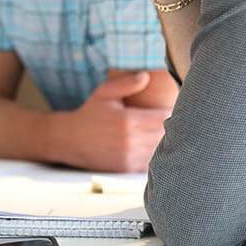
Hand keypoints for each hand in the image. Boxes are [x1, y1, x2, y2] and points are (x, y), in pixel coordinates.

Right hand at [54, 72, 170, 172]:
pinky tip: (152, 146)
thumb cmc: (90, 113)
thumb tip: (146, 76)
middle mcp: (129, 141)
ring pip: (158, 150)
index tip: (173, 107)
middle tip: (176, 119)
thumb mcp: (104, 93)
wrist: (69, 140)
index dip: (172, 113)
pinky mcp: (125, 168)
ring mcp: (128, 157)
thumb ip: (126, 84)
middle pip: (164, 135)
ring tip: (166, 132)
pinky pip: (149, 163)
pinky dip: (154, 155)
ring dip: (164, 142)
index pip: (163, 118)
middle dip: (172, 127)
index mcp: (127, 121)